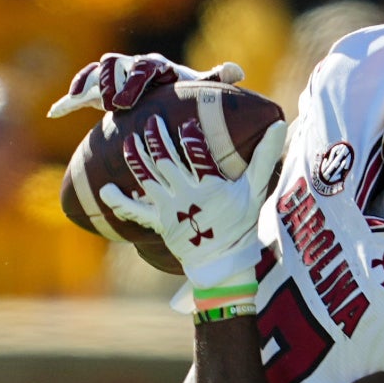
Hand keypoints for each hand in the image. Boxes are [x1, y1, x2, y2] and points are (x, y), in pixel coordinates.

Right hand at [47, 53, 244, 116]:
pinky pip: (81, 89)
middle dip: (110, 81)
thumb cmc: (183, 99)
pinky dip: (68, 99)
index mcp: (156, 67)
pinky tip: (55, 111)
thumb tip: (238, 72)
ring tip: (81, 100)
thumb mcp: (197, 94)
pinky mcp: (99, 91)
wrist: (167, 103)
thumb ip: (213, 83)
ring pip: (96, 71)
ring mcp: (114, 78)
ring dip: (89, 84)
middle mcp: (132, 67)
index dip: (135, 81)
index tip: (127, 102)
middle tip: (110, 103)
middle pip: (114, 63)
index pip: (144, 66)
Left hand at [98, 115, 286, 291]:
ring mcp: (170, 211)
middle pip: (166, 163)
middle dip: (156, 140)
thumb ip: (263, 157)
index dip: (190, 139)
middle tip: (150, 120)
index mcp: (210, 188)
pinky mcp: (158, 223)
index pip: (198, 157)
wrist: (224, 262)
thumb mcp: (255, 191)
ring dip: (136, 160)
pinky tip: (104, 190)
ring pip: (148, 180)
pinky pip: (136, 213)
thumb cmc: (241, 224)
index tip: (184, 123)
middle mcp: (187, 197)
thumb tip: (279, 125)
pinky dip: (120, 202)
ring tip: (129, 140)